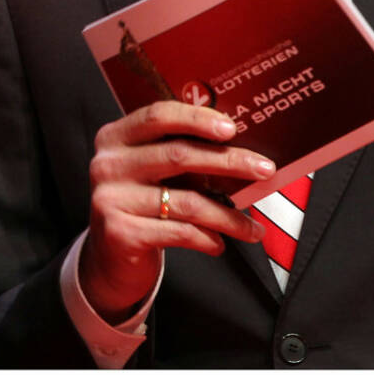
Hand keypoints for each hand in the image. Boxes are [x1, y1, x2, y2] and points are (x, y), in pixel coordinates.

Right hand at [79, 101, 272, 320]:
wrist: (109, 258)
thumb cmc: (140, 206)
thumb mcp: (150, 172)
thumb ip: (178, 154)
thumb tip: (239, 148)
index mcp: (115, 138)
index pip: (158, 116)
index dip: (197, 119)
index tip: (232, 128)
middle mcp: (108, 164)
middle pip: (178, 154)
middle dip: (229, 161)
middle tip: (265, 170)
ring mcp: (111, 198)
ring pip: (187, 201)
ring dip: (229, 216)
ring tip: (253, 228)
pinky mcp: (120, 233)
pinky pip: (179, 232)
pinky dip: (208, 239)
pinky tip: (220, 243)